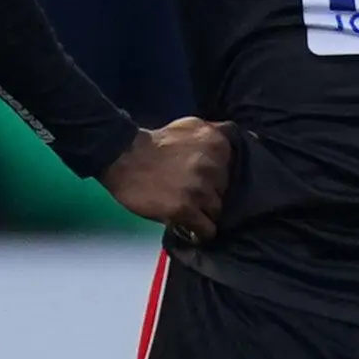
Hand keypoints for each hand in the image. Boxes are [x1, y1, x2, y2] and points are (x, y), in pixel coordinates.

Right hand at [101, 119, 233, 242]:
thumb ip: (213, 134)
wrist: (123, 158)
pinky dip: (201, 232)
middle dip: (212, 193)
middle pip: (226, 190)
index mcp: (217, 142)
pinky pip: (207, 229)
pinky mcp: (186, 209)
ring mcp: (200, 188)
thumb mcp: (189, 126)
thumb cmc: (155, 144)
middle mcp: (213, 165)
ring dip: (205, 213)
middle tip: (193, 194)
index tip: (207, 180)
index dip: (219, 176)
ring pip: (217, 211)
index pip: (236, 168)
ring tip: (189, 210)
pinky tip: (192, 228)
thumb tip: (232, 140)